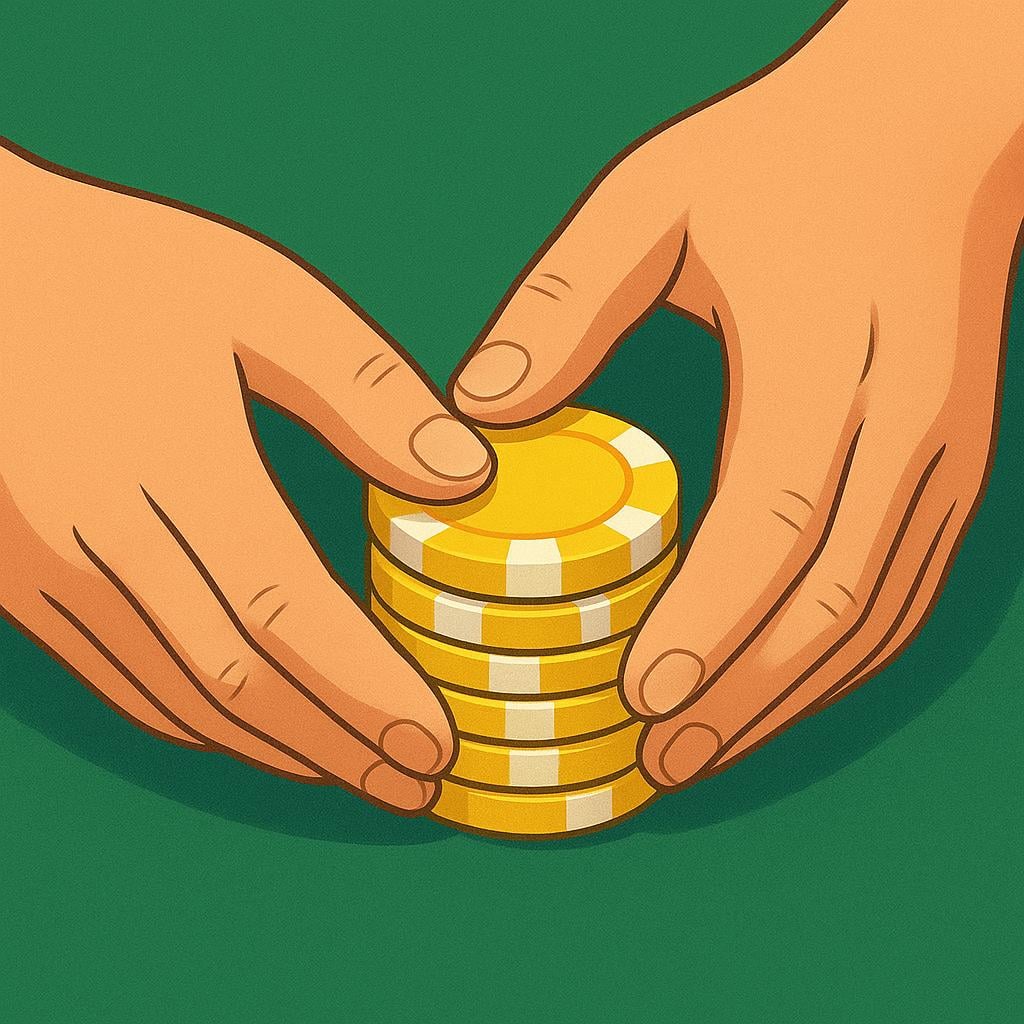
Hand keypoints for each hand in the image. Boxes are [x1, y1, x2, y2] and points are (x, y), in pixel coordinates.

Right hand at [0, 140, 492, 813]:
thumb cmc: (113, 268)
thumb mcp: (255, 294)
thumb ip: (364, 389)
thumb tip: (463, 475)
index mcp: (172, 463)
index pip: (286, 614)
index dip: (365, 693)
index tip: (436, 745)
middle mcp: (99, 537)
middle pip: (236, 682)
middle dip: (335, 746)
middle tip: (413, 788)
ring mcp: (42, 569)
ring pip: (174, 698)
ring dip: (273, 749)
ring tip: (351, 774)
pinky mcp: (13, 581)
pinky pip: (114, 681)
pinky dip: (195, 722)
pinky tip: (248, 734)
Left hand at [450, 2, 1023, 788]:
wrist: (932, 130)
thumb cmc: (784, 158)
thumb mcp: (654, 201)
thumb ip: (563, 302)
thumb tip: (476, 413)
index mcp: (823, 358)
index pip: (773, 522)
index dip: (710, 624)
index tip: (641, 698)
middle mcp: (905, 426)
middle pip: (831, 603)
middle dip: (743, 699)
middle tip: (656, 764)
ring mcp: (945, 458)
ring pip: (875, 621)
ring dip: (790, 702)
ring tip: (702, 754)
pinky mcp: (954, 470)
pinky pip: (902, 597)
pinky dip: (837, 665)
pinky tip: (775, 694)